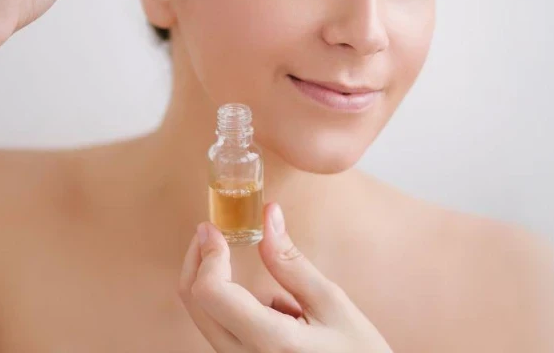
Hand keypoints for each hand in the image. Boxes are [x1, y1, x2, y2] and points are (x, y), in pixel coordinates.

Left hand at [179, 203, 392, 352]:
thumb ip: (290, 261)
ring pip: (206, 318)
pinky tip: (279, 313)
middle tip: (211, 233)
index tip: (212, 228)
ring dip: (218, 286)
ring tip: (277, 291)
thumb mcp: (330, 302)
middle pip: (196, 304)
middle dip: (198, 262)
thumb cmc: (357, 352)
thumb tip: (268, 216)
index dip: (207, 254)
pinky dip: (234, 308)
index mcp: (270, 340)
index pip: (211, 292)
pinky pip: (223, 331)